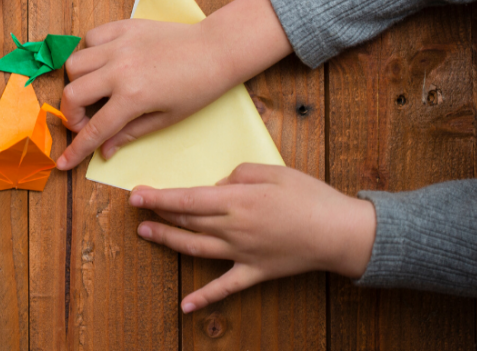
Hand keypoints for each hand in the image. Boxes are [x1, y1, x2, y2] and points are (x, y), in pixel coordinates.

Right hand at [56, 0, 292, 169]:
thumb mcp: (166, 118)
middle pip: (72, 94)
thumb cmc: (198, 89)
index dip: (76, 149)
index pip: (94, 129)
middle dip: (71, 115)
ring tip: (94, 90)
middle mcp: (120, 69)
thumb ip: (130, 133)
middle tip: (85, 122)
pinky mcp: (124, 27)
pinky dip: (89, 52)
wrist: (217, 50)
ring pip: (74, 63)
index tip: (63, 162)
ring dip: (77, 82)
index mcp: (133, 96)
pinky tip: (103, 63)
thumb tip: (105, 151)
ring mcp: (120, 45)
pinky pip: (90, 38)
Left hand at [130, 164, 375, 313]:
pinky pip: (225, 287)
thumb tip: (218, 184)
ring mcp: (242, 253)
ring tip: (146, 233)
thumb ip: (240, 173)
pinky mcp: (255, 272)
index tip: (137, 193)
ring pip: (196, 248)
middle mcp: (233, 228)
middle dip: (158, 213)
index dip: (159, 197)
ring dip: (168, 241)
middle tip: (135, 208)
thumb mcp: (274, 171)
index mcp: (237, 200)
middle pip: (187, 221)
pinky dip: (204, 297)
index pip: (187, 198)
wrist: (340, 233)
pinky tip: (185, 306)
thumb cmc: (310, 197)